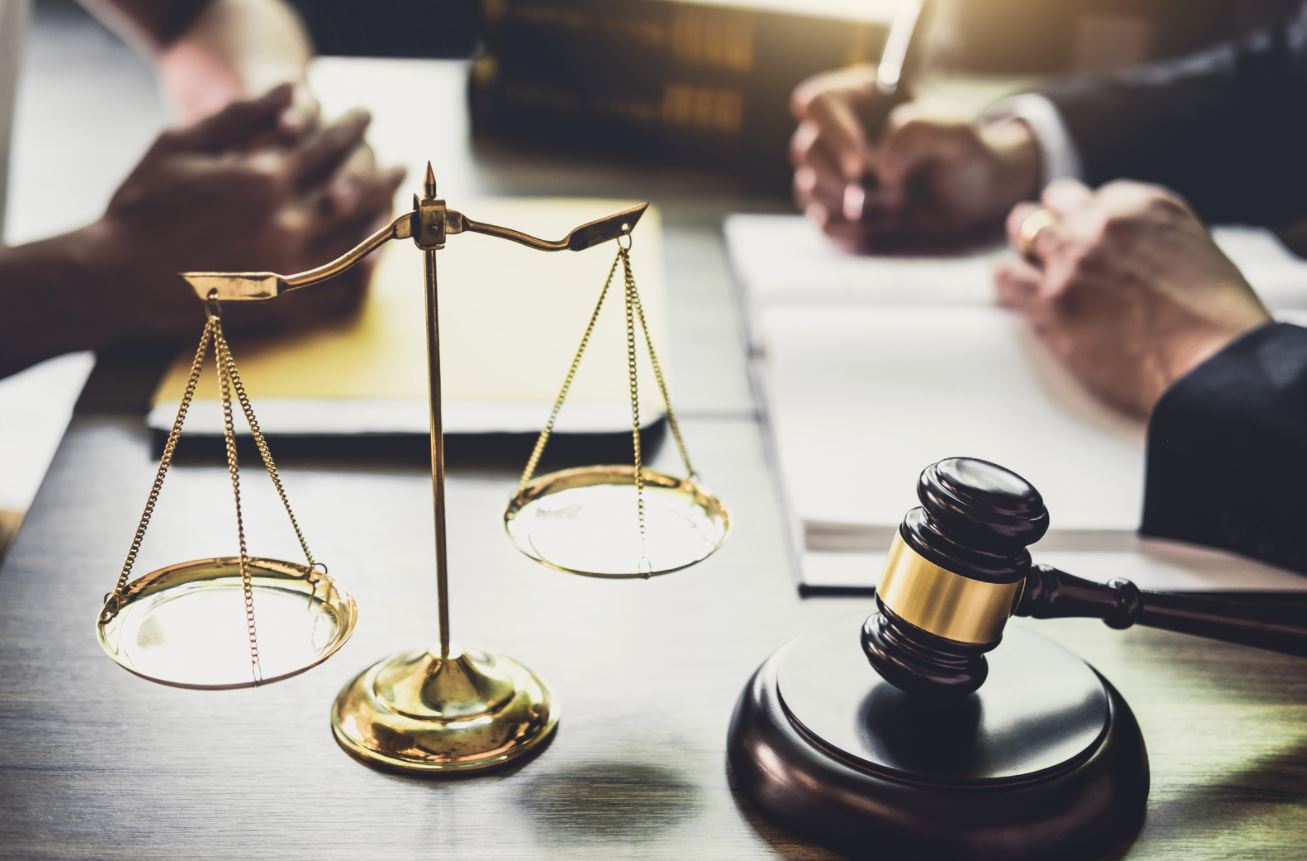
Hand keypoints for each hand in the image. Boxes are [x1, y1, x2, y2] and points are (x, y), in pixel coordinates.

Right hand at [86, 83, 404, 341]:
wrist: (116, 279)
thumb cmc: (142, 207)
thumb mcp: (182, 144)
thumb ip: (243, 115)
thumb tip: (294, 89)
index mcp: (264, 180)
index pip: (329, 146)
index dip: (353, 128)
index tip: (366, 116)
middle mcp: (287, 227)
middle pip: (357, 194)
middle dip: (383, 175)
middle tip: (399, 164)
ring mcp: (291, 273)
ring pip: (361, 243)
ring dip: (385, 221)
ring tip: (398, 209)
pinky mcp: (287, 309)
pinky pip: (345, 294)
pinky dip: (366, 275)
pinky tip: (375, 261)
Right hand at [789, 66, 1040, 249]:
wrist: (974, 200)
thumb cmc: (966, 156)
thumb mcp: (958, 136)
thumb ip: (922, 132)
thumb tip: (881, 166)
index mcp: (862, 98)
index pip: (819, 102)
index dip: (832, 132)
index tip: (861, 164)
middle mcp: (838, 134)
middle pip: (805, 149)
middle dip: (840, 179)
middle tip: (890, 192)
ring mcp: (834, 173)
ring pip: (807, 186)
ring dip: (845, 204)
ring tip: (893, 205)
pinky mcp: (837, 210)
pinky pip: (818, 219)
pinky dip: (841, 228)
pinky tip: (873, 228)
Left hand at [995, 179, 1270, 416]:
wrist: (1215, 368)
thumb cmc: (1216, 325)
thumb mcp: (1196, 253)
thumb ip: (1154, 239)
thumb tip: (1126, 248)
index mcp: (1149, 205)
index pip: (1099, 196)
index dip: (1093, 223)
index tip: (1097, 245)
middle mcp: (1107, 222)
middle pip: (1057, 202)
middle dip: (1056, 224)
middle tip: (1057, 253)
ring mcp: (1075, 258)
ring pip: (1023, 227)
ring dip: (1027, 247)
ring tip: (1033, 270)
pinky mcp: (1051, 301)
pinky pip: (1006, 276)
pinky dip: (1009, 283)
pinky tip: (1018, 297)